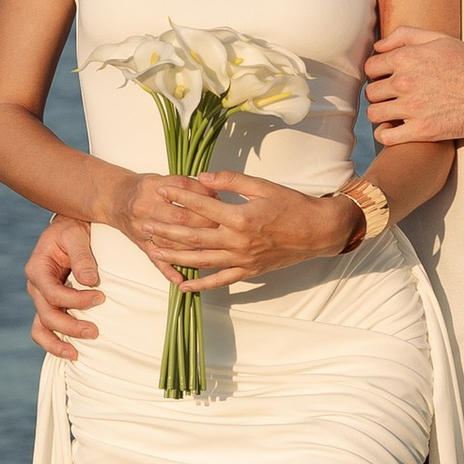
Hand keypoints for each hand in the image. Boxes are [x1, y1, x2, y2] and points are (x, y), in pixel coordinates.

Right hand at [26, 215, 100, 356]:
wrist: (70, 229)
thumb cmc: (73, 228)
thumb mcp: (76, 234)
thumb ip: (82, 257)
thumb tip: (90, 282)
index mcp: (37, 269)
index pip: (53, 293)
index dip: (76, 300)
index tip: (101, 297)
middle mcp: (35, 287)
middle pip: (47, 315)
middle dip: (70, 326)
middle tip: (96, 332)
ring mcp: (41, 298)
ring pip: (40, 328)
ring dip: (57, 343)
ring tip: (77, 355)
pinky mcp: (51, 305)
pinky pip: (46, 329)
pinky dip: (55, 342)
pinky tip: (73, 352)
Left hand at [113, 171, 355, 286]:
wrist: (317, 231)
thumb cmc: (292, 205)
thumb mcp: (262, 186)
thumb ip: (230, 180)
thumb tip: (202, 177)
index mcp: (240, 217)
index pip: (201, 205)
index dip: (179, 197)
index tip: (161, 190)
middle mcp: (237, 241)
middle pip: (193, 237)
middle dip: (166, 231)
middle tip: (145, 225)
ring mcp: (242, 259)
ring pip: (201, 260)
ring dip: (175, 257)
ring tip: (153, 251)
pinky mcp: (248, 271)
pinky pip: (219, 281)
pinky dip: (200, 285)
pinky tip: (182, 286)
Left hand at [364, 29, 463, 145]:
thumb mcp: (439, 39)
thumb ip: (406, 35)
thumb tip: (379, 46)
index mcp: (406, 58)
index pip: (371, 67)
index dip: (377, 73)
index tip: (387, 78)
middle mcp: (405, 82)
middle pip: (371, 92)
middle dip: (379, 93)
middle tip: (392, 96)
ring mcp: (412, 108)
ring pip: (375, 114)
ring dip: (381, 113)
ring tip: (394, 112)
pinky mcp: (421, 131)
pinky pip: (387, 136)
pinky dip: (385, 134)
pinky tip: (394, 129)